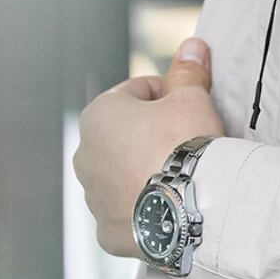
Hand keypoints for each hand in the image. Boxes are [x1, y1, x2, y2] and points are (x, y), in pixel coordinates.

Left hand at [73, 36, 224, 258]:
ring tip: (182, 179)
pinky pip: (128, 214)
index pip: (136, 93)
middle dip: (152, 137)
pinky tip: (170, 206)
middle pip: (126, 138)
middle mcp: (85, 157)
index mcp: (97, 117)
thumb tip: (193, 47)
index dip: (168, 95)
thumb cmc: (186, 144)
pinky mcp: (109, 231)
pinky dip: (145, 210)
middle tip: (188, 144)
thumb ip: (187, 73)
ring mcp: (94, 199)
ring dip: (145, 174)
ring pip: (123, 178)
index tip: (190, 106)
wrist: (194, 204)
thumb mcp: (191, 99)